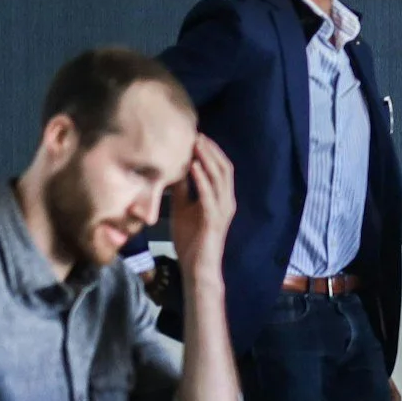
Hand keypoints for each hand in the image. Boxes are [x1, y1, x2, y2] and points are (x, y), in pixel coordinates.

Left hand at [167, 135, 237, 288]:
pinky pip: (209, 194)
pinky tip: (191, 166)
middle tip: (195, 134)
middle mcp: (227, 201)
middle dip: (210, 149)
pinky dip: (201, 178)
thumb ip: (182, 189)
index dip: (211, 151)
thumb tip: (174, 168)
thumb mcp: (183, 208)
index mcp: (222, 198)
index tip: (196, 135)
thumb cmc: (191, 240)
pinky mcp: (214, 219)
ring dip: (207, 158)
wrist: (197, 267)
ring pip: (220, 177)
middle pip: (224, 167)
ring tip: (195, 144)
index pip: (221, 168)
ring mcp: (222, 210)